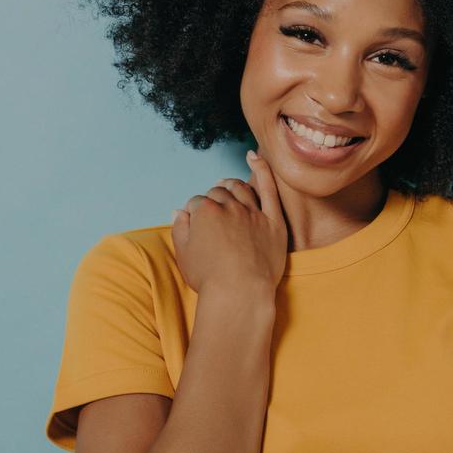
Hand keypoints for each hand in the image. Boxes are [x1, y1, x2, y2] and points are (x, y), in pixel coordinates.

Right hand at [170, 149, 287, 295]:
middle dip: (212, 200)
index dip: (195, 214)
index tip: (196, 226)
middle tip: (212, 211)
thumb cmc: (210, 280)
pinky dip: (262, 170)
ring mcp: (253, 212)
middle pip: (218, 194)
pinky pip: (269, 189)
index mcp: (205, 212)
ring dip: (231, 184)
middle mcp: (229, 206)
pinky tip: (254, 157)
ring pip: (240, 188)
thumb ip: (180, 229)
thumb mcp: (185, 255)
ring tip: (227, 186)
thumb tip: (179, 211)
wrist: (240, 294)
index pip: (196, 203)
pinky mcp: (274, 221)